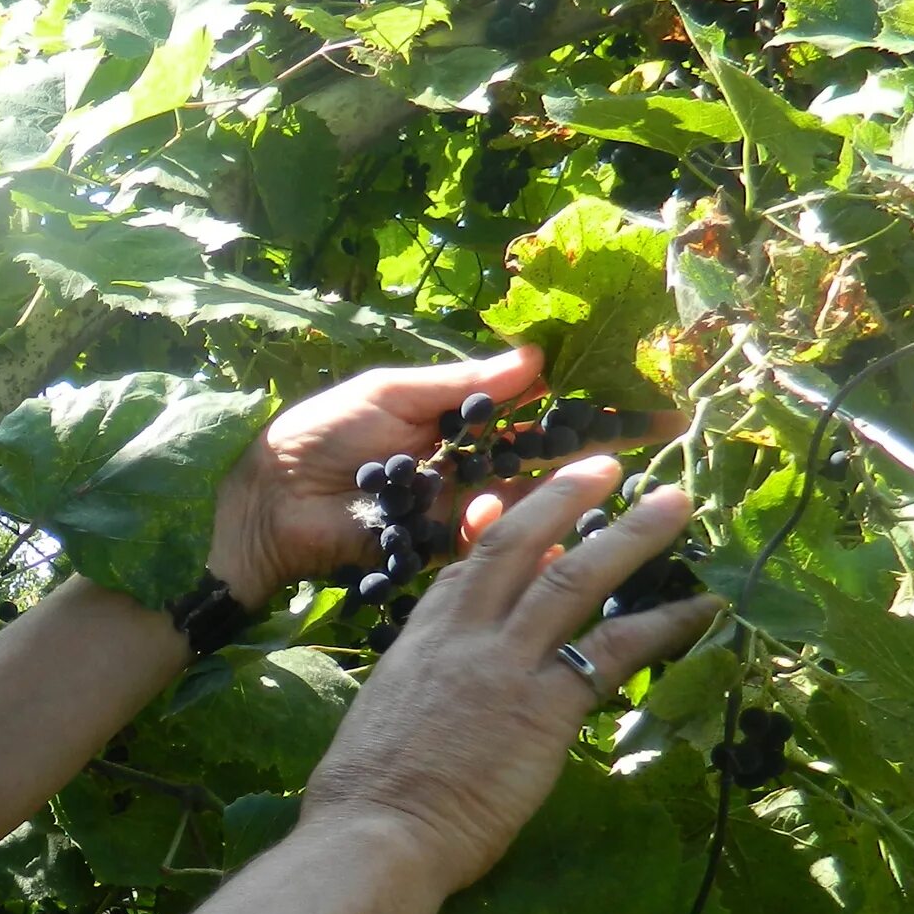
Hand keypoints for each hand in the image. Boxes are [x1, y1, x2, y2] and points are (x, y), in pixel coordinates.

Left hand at [206, 346, 670, 603]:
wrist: (265, 496)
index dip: (587, 413)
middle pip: (543, 465)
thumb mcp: (391, 393)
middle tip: (647, 449)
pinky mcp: (435, 554)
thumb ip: (460, 382)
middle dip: (595, 459)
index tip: (646, 406)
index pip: (536, 417)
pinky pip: (483, 547)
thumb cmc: (319, 433)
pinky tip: (512, 517)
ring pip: (522, 507)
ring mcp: (454, 515)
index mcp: (457, 426)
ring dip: (554, 497)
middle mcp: (466, 471)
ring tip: (592, 484)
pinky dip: (501, 532)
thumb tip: (534, 359)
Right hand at [298, 457, 720, 890]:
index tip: (523, 499)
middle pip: (520, 545)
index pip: (468, 565)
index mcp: (422, 639)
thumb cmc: (365, 795)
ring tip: (675, 504)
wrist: (378, 831)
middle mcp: (465, 636)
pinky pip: (616, 651)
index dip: (501, 526)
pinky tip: (704, 608)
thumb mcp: (382, 713)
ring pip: (574, 578)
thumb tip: (447, 678)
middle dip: (566, 497)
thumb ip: (420, 683)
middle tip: (608, 465)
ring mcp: (508, 666)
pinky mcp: (547, 707)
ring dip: (630, 536)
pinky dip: (665, 623)